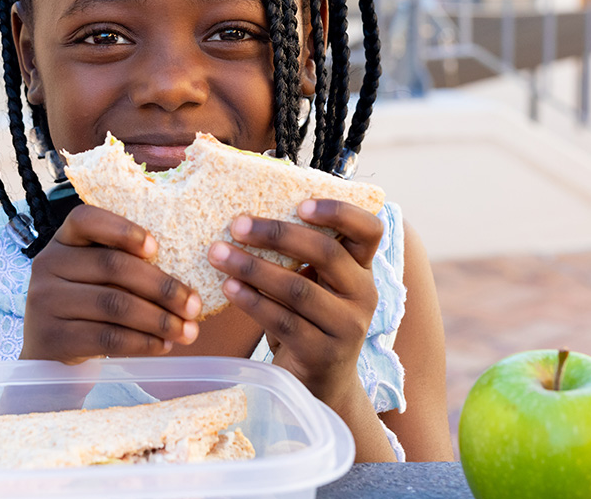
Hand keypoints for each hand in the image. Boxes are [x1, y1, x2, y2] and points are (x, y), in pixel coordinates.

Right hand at [20, 204, 201, 362]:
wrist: (48, 347)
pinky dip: (142, 342)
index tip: (156, 247)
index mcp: (63, 239)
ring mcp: (46, 302)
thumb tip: (186, 282)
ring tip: (187, 330)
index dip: (122, 230)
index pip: (85, 219)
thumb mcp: (93, 273)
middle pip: (112, 266)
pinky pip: (106, 338)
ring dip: (158, 319)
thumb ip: (124, 265)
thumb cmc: (85, 302)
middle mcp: (49, 264)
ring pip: (114, 305)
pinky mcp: (52, 338)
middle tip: (193, 305)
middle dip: (161, 287)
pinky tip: (163, 345)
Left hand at [207, 199, 383, 407]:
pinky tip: (228, 288)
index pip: (370, 230)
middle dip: (278, 234)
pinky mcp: (323, 354)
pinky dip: (251, 302)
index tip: (301, 204)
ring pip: (298, 289)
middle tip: (237, 225)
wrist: (322, 385)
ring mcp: (347, 327)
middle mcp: (363, 295)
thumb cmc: (310, 321)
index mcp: (363, 269)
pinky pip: (283, 321)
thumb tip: (248, 216)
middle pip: (326, 253)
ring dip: (253, 268)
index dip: (339, 212)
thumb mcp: (317, 285)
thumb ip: (302, 256)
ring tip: (219, 254)